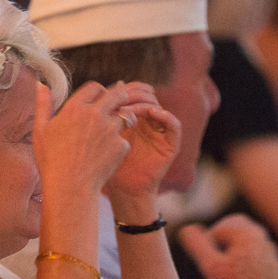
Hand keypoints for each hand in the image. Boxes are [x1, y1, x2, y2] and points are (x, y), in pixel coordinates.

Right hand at [34, 81, 130, 199]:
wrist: (69, 187)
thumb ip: (43, 105)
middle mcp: (95, 114)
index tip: (99, 98)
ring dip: (123, 119)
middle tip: (119, 102)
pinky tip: (108, 155)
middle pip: (117, 94)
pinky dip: (119, 145)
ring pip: (125, 116)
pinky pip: (124, 140)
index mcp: (75, 108)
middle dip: (120, 96)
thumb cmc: (51, 160)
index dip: (98, 91)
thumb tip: (41, 85)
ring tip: (115, 129)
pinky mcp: (121, 145)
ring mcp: (110, 129)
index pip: (95, 87)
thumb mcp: (40, 130)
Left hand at [103, 82, 180, 203]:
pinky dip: (166, 116)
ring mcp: (161, 132)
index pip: (135, 94)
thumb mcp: (106, 136)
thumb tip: (103, 89)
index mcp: (134, 118)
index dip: (126, 90)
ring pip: (159, 107)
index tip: (112, 93)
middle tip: (122, 97)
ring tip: (131, 109)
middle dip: (135, 94)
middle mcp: (149, 122)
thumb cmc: (110, 164)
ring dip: (146, 104)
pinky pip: (174, 125)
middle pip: (148, 96)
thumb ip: (107, 115)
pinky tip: (153, 113)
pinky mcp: (171, 144)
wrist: (123, 189)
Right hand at [179, 214, 277, 278]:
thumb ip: (197, 244)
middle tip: (214, 254)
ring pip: (252, 245)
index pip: (220, 228)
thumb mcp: (210, 265)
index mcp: (248, 234)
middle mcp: (265, 241)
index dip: (208, 241)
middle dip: (225, 238)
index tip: (204, 256)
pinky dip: (251, 264)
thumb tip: (187, 230)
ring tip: (227, 269)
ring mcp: (274, 256)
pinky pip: (262, 260)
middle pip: (240, 229)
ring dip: (238, 250)